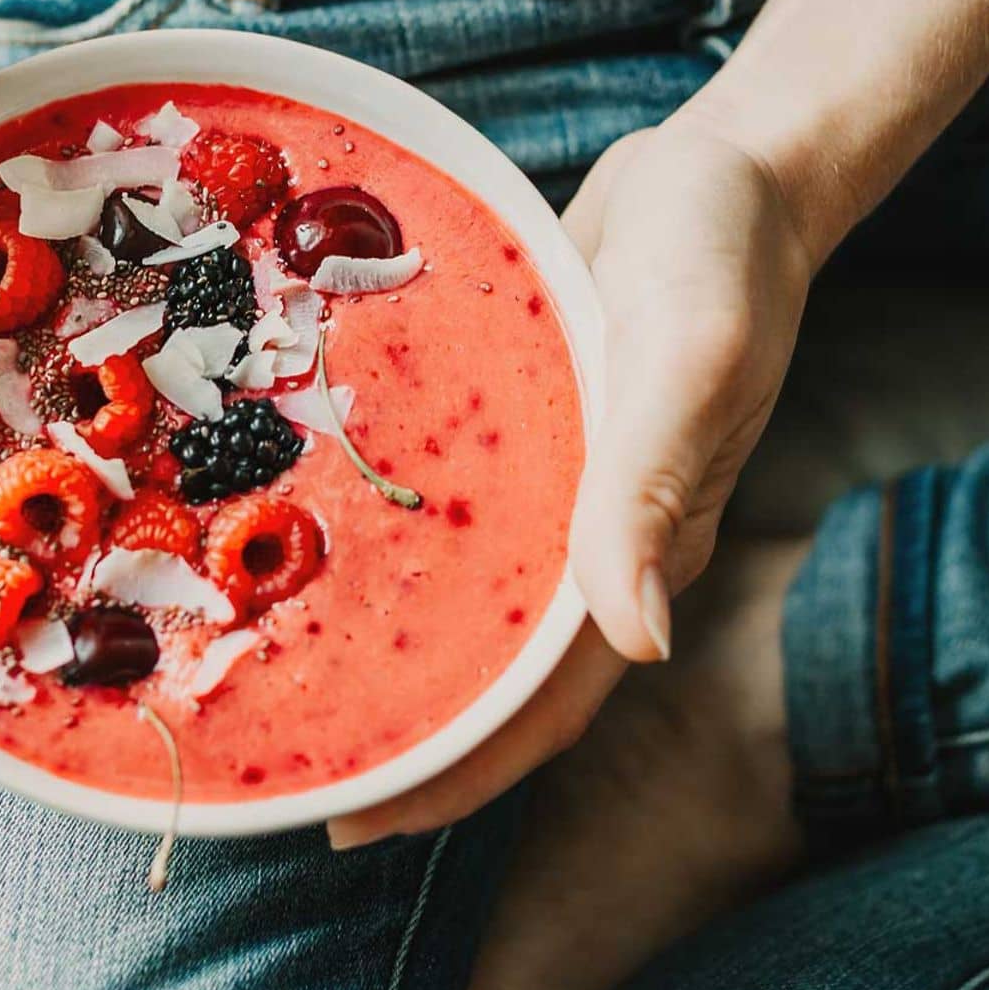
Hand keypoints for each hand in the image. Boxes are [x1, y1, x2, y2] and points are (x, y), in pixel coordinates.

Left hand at [328, 114, 813, 845]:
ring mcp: (553, 487)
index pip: (543, 702)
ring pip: (460, 594)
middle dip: (395, 726)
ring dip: (379, 636)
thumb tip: (640, 640)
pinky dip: (383, 533)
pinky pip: (447, 506)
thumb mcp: (691, 356)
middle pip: (485, 668)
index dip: (457, 772)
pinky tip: (298, 528)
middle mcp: (587, 539)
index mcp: (641, 551)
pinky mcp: (519, 430)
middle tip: (275, 762)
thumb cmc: (723, 255)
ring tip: (262, 663)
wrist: (726, 169)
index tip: (353, 820)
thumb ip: (657, 486)